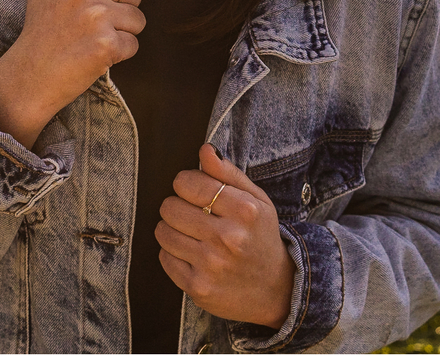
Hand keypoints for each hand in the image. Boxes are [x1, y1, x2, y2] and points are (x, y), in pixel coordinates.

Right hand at [0, 0, 144, 148]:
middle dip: (119, 11)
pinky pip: (133, 44)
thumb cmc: (39, 30)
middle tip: (91, 26)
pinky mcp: (107, 44)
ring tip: (92, 40)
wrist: (30, 75)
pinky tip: (95, 56)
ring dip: (122, 33)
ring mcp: (97, 16)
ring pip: (137, 19)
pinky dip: (119, 54)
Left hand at [156, 144, 294, 328]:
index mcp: (244, 211)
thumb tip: (205, 150)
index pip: (189, 183)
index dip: (185, 183)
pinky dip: (173, 253)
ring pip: (163, 232)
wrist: (276, 289)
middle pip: (170, 207)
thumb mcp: (256, 201)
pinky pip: (164, 258)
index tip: (193, 189)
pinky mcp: (198, 287)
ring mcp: (211, 265)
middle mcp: (228, 238)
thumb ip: (228, 173)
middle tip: (193, 213)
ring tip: (192, 233)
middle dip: (177, 206)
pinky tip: (192, 254)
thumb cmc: (261, 237)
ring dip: (173, 229)